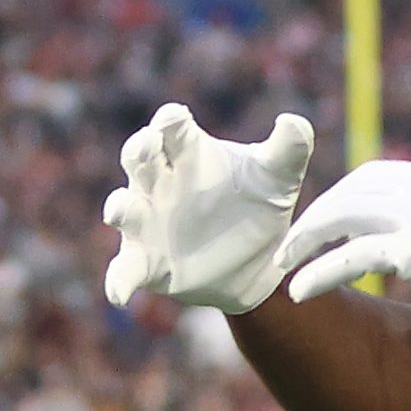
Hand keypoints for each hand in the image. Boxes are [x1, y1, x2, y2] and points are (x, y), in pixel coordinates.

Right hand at [102, 104, 313, 311]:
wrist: (260, 261)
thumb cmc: (259, 203)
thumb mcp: (280, 177)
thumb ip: (290, 148)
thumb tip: (292, 120)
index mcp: (188, 155)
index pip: (173, 130)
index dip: (170, 122)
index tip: (174, 117)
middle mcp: (160, 184)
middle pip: (139, 160)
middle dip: (139, 151)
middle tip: (146, 146)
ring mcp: (148, 223)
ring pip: (125, 209)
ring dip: (120, 208)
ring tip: (120, 210)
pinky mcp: (147, 262)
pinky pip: (125, 271)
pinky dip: (119, 280)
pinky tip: (118, 293)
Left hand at [278, 160, 410, 361]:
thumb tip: (386, 244)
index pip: (373, 177)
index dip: (337, 200)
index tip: (318, 229)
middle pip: (352, 190)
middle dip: (315, 218)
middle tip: (289, 248)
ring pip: (342, 215)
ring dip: (305, 241)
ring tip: (282, 266)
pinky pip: (353, 257)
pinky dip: (319, 273)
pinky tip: (297, 292)